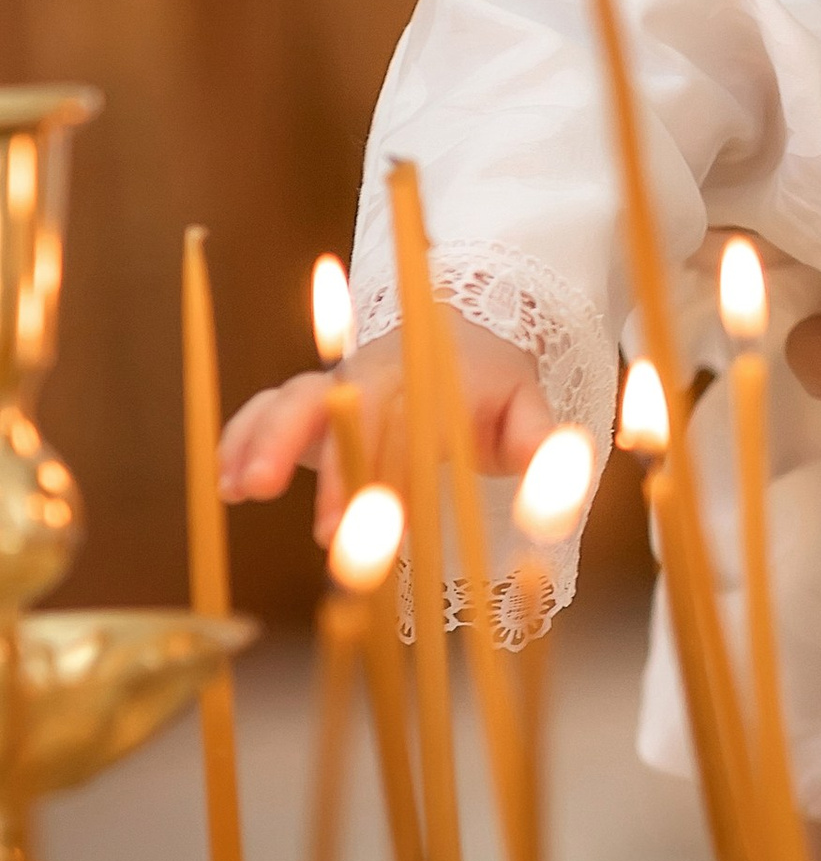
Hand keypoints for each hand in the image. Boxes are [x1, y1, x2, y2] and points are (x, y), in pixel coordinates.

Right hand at [218, 317, 558, 534]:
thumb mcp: (530, 410)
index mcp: (429, 381)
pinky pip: (265, 407)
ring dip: (261, 440)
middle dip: (309, 454)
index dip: (384, 476)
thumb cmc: (494, 388)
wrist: (459, 334)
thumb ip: (542, 449)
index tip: (370, 526)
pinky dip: (240, 436)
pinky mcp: (308, 401)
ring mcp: (335, 385)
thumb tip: (557, 498)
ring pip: (289, 400)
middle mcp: (375, 377)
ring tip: (237, 489)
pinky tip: (223, 482)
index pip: (403, 427)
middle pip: (334, 407)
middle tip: (289, 508)